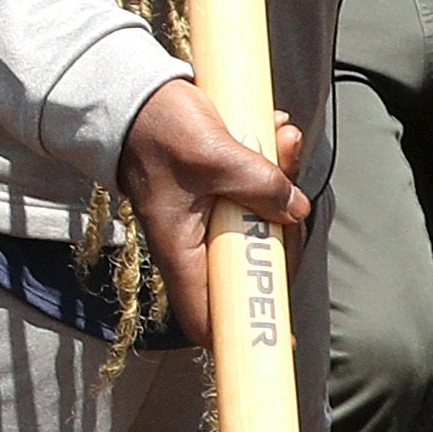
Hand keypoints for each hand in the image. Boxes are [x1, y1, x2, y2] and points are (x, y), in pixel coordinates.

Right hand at [114, 79, 304, 331]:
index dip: (243, 333)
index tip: (284, 337)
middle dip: (284, 232)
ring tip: (282, 139)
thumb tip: (296, 209)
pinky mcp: (224, 194)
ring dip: (283, 186)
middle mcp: (198, 244)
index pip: (207, 319)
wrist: (136, 94)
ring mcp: (213, 220)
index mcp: (182, 250)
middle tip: (290, 193)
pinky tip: (275, 132)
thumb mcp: (211, 153)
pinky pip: (261, 195)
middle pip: (254, 267)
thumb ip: (258, 183)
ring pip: (264, 226)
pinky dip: (275, 168)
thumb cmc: (157, 128)